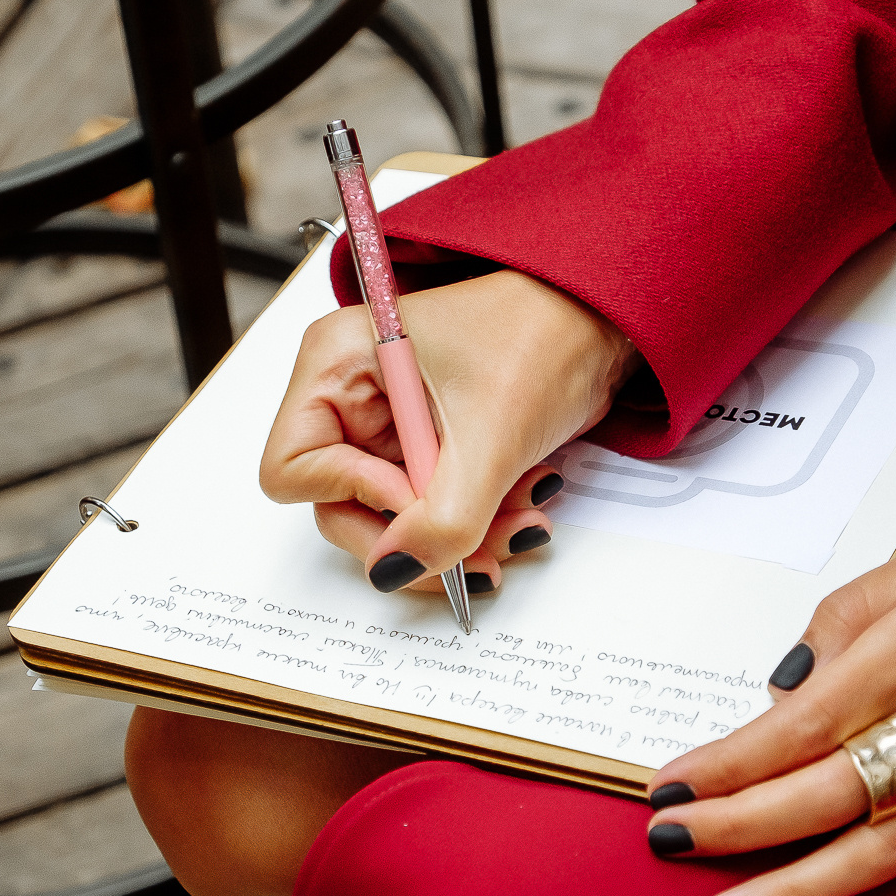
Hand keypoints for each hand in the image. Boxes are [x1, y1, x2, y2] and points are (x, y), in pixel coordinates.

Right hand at [260, 271, 635, 592]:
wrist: (602, 323)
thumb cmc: (542, 334)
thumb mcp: (491, 434)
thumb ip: (444, 516)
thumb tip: (396, 572)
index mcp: (337, 363)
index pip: (293, 468)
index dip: (353, 496)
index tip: (420, 499)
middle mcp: (352, 396)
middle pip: (343, 506)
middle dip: (418, 535)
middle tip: (481, 549)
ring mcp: (390, 426)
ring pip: (396, 521)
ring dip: (461, 535)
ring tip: (524, 518)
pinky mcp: (429, 449)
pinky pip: (434, 512)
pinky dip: (480, 520)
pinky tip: (527, 499)